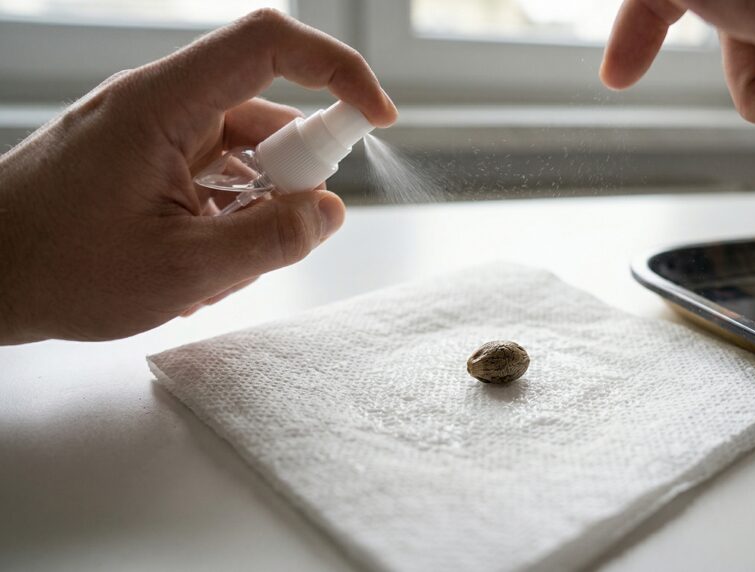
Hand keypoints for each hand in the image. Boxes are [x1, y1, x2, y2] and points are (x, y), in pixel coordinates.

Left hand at [0, 9, 396, 343]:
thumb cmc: (56, 269)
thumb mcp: (180, 271)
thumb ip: (270, 241)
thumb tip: (331, 211)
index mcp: (163, 104)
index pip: (267, 44)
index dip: (336, 68)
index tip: (376, 116)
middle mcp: (160, 104)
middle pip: (266, 114)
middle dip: (289, 182)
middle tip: (269, 241)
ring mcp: (152, 133)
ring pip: (243, 156)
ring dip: (252, 212)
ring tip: (210, 271)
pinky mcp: (145, 160)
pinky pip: (214, 176)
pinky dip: (225, 219)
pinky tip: (195, 265)